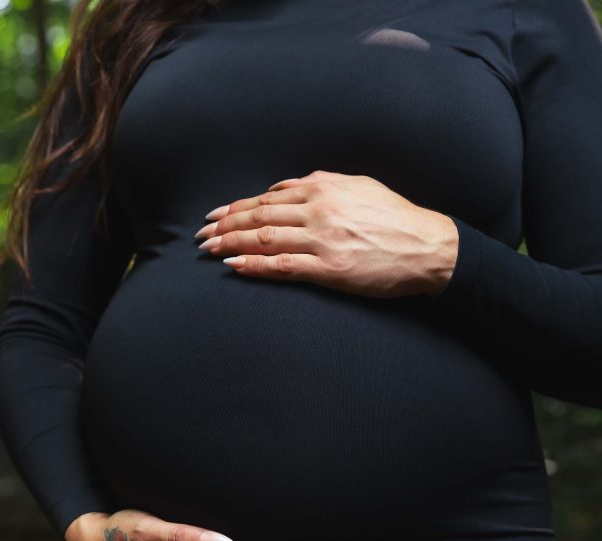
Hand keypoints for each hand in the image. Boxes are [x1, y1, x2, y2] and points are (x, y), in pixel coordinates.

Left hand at [194, 168, 458, 298]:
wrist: (427, 246)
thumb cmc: (395, 218)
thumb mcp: (358, 186)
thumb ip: (320, 183)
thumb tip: (283, 188)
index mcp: (324, 188)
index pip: (268, 198)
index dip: (236, 208)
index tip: (214, 217)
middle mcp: (319, 210)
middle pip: (259, 218)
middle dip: (225, 226)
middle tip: (200, 237)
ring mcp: (323, 240)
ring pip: (264, 240)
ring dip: (231, 245)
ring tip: (209, 251)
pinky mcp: (330, 269)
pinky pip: (284, 267)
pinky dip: (255, 266)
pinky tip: (234, 267)